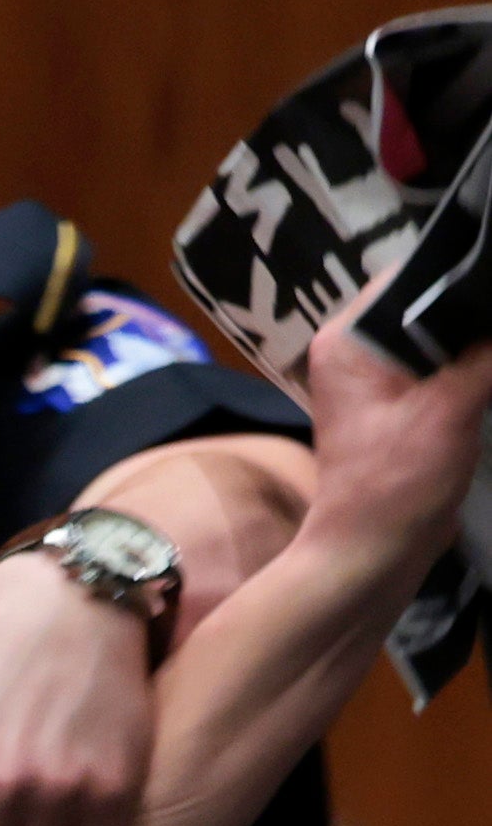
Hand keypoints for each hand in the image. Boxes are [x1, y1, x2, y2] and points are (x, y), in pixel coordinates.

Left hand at [298, 267, 491, 568]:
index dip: (456, 274)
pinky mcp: (401, 408)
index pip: (404, 280)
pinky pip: (440, 371)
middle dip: (472, 311)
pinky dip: (471, 370)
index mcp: (348, 340)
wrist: (372, 551)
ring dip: (475, 343)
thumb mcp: (450, 410)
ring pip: (437, 342)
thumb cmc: (397, 481)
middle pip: (423, 309)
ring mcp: (376, 381)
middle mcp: (355, 351)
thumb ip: (484, 357)